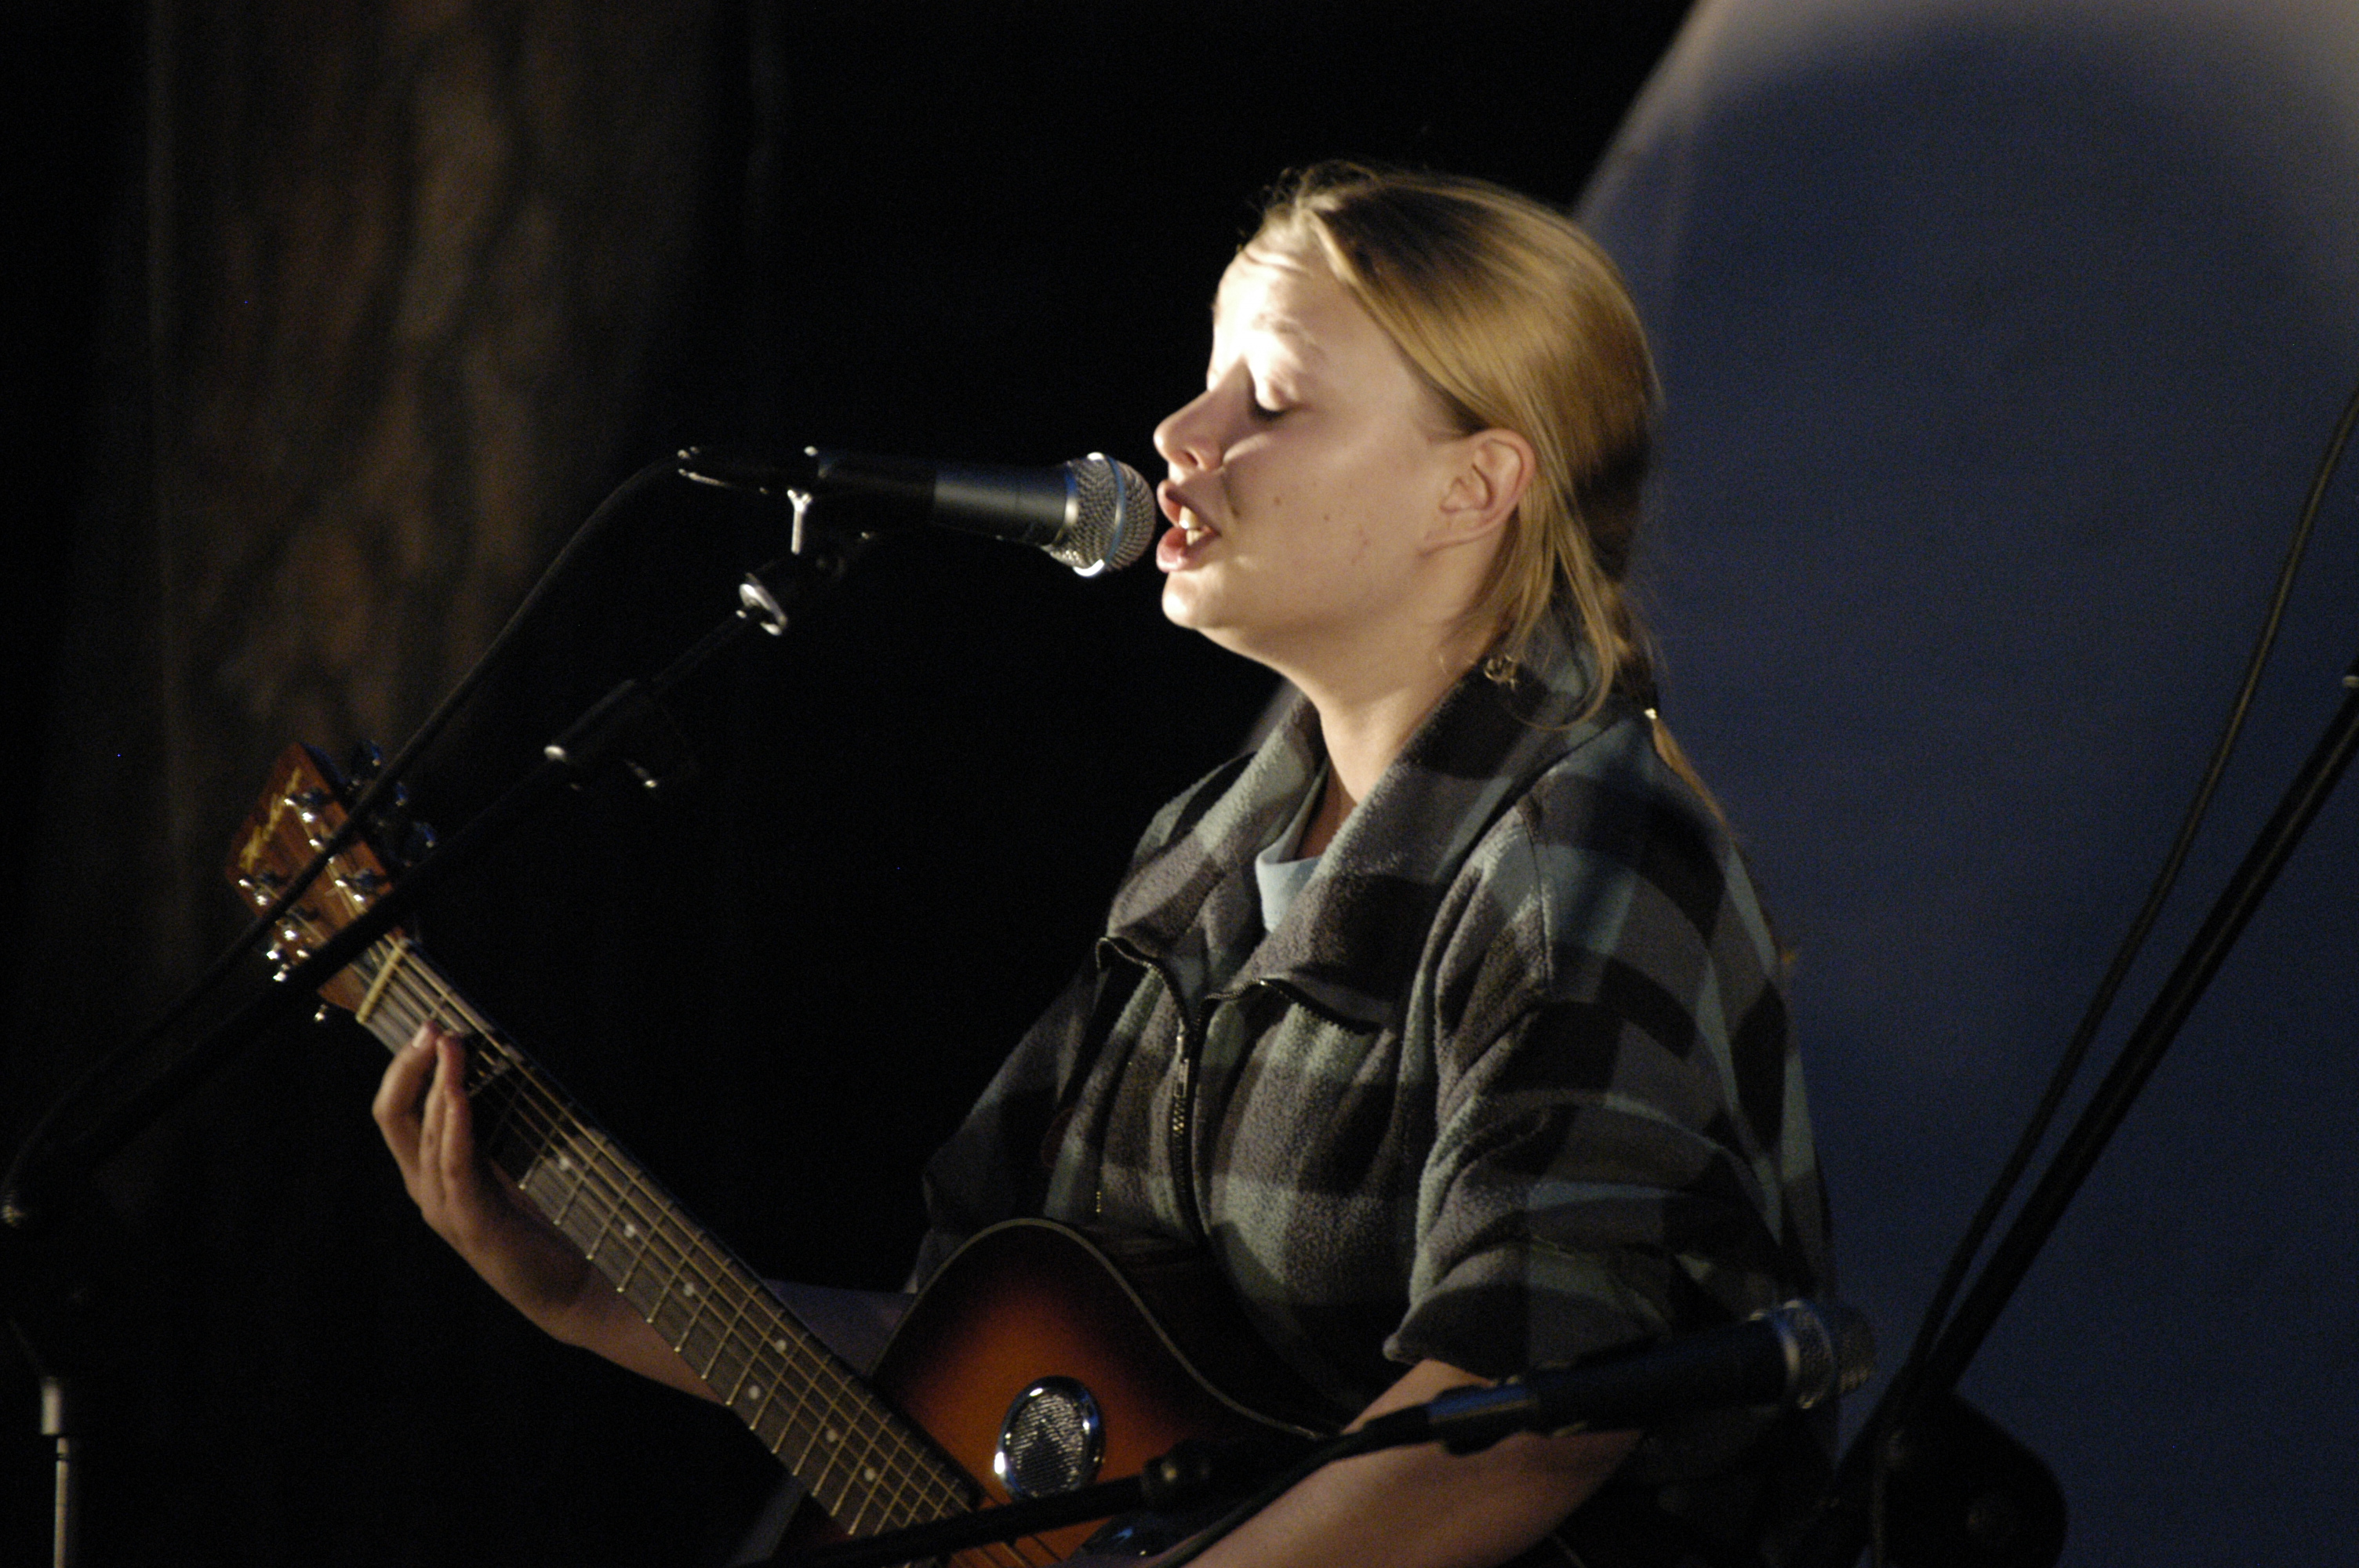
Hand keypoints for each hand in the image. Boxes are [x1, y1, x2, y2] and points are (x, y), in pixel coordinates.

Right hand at [372, 1023, 599, 1338]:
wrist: (564, 1288)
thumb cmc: (535, 1227)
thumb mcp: (503, 1172)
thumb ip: (484, 1136)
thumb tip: (482, 1079)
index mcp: (430, 1175)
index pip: (397, 1112)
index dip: (406, 1069)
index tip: (430, 1028)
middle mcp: (427, 1190)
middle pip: (395, 1117)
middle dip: (411, 1067)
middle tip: (433, 1027)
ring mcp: (444, 1208)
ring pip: (425, 1135)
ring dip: (439, 1085)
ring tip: (450, 1047)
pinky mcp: (472, 1223)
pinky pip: (456, 1166)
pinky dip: (456, 1127)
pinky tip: (461, 1096)